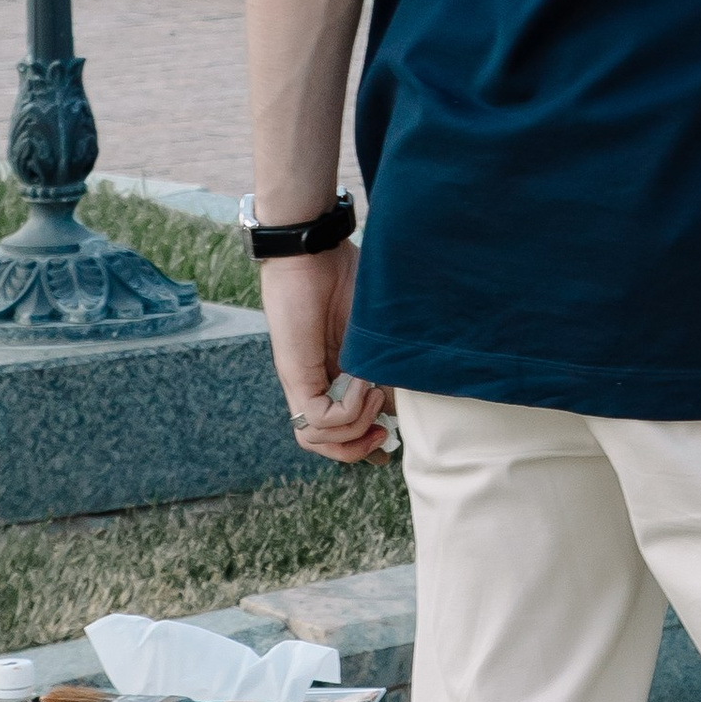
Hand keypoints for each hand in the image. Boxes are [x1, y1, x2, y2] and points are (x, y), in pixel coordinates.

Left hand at [262, 238, 392, 459]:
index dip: (363, 443)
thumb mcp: (375, 330)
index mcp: (331, 376)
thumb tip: (403, 398)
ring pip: (316, 440)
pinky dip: (348, 410)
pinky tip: (364, 381)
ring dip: (354, 430)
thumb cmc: (344, 277)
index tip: (390, 441)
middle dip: (357, 450)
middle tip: (384, 435)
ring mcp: (301, 383)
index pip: (340, 427)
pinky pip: (317, 419)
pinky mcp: (296, 375)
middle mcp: (313, 386)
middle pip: (324, 444)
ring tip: (374, 395)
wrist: (313, 251)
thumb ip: (385, 362)